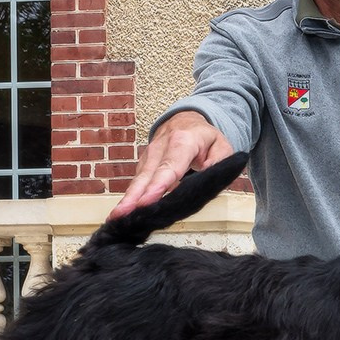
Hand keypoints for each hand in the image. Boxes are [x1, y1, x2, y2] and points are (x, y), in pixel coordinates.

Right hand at [108, 111, 234, 219]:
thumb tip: (209, 172)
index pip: (169, 167)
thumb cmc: (204, 138)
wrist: (186, 122)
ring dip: (127, 199)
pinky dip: (130, 197)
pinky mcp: (143, 165)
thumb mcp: (221, 145)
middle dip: (134, 196)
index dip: (158, 185)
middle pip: (147, 176)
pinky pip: (137, 183)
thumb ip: (219, 160)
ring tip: (117, 217)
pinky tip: (122, 213)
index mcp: (183, 141)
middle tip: (123, 214)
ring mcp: (149, 156)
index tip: (148, 200)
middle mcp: (161, 148)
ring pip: (138, 180)